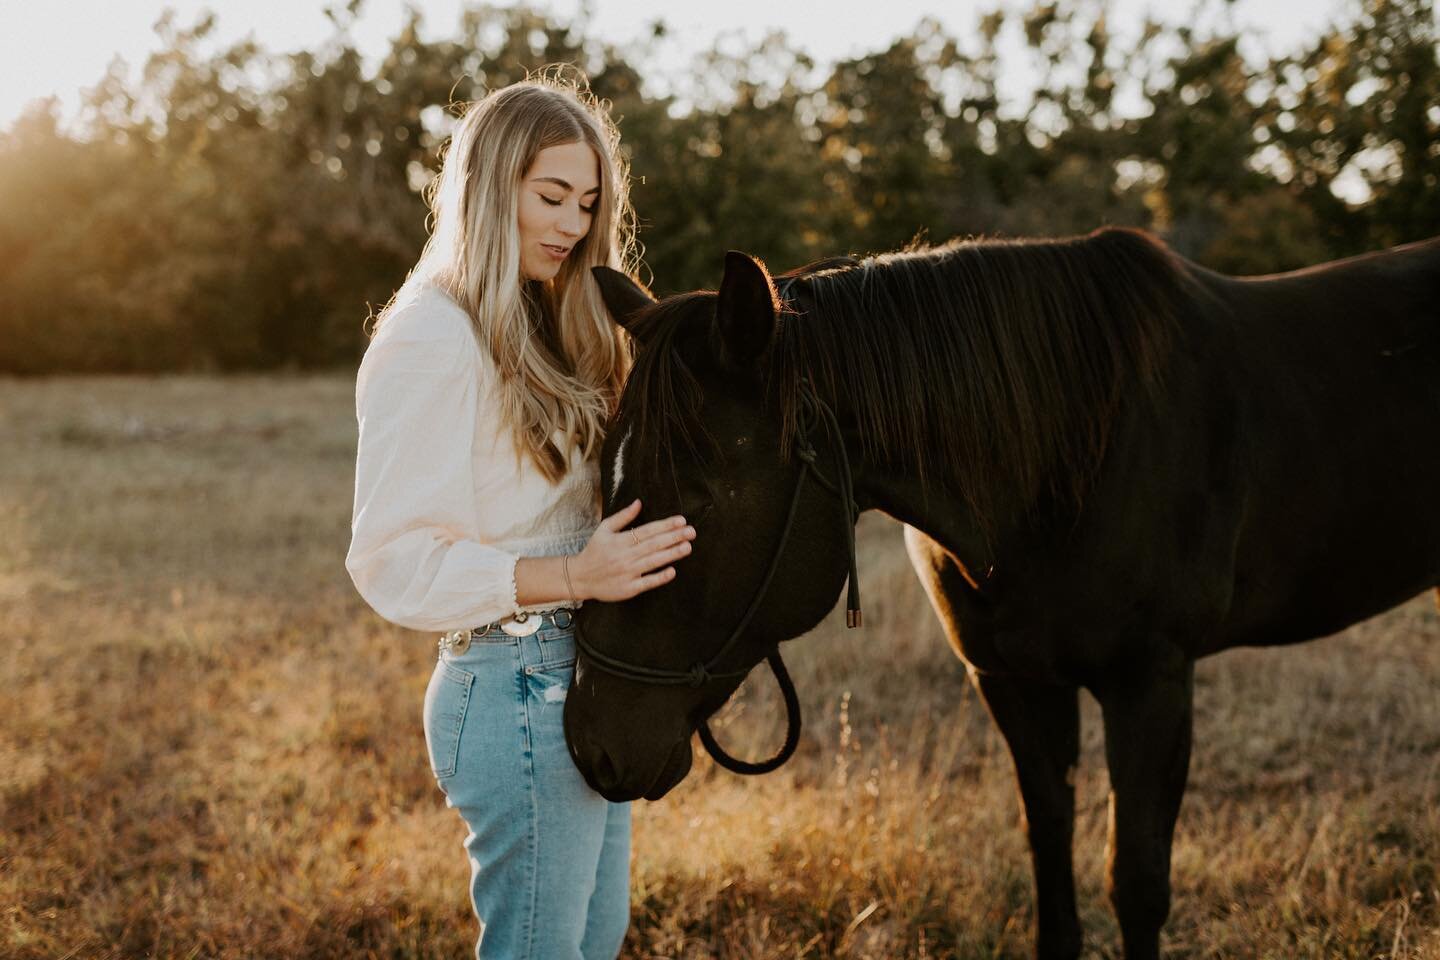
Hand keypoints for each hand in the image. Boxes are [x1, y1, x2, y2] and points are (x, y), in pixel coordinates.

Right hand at [572, 499, 695, 601]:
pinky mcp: (628, 588)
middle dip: (674, 537)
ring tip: (687, 547)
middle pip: (653, 545)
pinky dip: (659, 577)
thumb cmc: (594, 551)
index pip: (647, 531)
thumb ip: (623, 517)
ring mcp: (627, 572)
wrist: (579, 577)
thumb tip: (639, 502)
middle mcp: (625, 555)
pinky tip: (672, 571)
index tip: (681, 520)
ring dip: (671, 554)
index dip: (665, 525)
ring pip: (653, 561)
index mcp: (620, 540)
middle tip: (692, 531)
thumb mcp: (604, 529)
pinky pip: (647, 582)